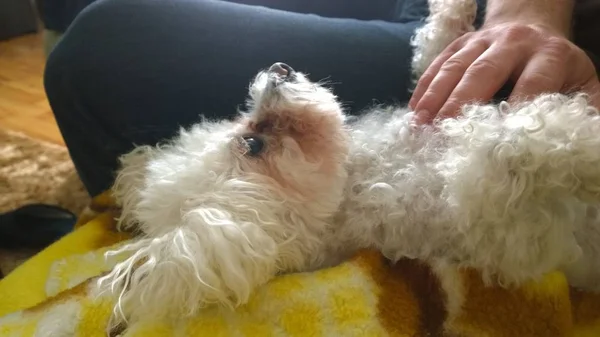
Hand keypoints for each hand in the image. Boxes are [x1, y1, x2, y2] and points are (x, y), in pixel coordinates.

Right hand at [409, 22, 599, 124]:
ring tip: (418, 126)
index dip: (511, 112)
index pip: (531, 85)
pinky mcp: (460, 42)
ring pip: (454, 68)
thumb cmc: (557, 68)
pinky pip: (437, 64)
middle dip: (460, 105)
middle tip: (441, 134)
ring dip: (434, 98)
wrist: (531, 26)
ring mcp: (482, 40)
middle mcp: (514, 42)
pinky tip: (413, 111)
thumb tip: (578, 145)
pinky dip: (424, 88)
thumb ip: (584, 112)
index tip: (494, 143)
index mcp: (550, 55)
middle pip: (483, 73)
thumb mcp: (582, 84)